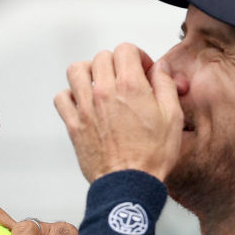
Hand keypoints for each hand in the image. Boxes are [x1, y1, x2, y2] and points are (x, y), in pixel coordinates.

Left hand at [54, 43, 183, 181]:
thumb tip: (159, 69)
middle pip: (101, 57)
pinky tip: (83, 103)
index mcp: (130, 86)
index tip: (142, 70)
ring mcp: (86, 108)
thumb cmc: (152, 156)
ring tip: (100, 83)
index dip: (137, 56)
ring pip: (76, 71)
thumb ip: (165, 86)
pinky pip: (62, 98)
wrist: (129, 184)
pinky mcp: (74, 124)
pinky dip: (70, 96)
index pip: (125, 49)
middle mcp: (104, 92)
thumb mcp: (172, 116)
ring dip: (89, 72)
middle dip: (116, 63)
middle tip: (125, 78)